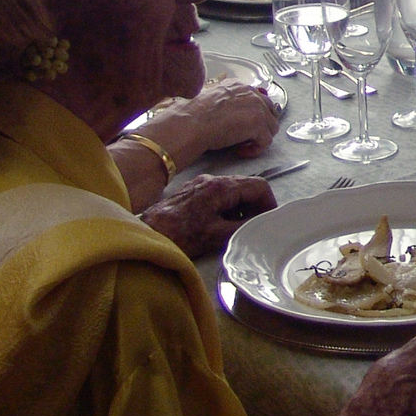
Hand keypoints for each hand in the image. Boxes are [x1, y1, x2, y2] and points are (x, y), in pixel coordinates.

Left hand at [140, 174, 273, 257]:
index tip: (269, 221)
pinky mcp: (192, 191)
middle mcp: (213, 179)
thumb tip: (263, 225)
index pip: (259, 186)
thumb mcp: (218, 236)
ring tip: (238, 229)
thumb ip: (245, 227)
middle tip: (255, 226)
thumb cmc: (181, 235)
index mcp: (222, 187)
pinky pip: (218, 194)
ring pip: (233, 190)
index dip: (269, 203)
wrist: (147, 233)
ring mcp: (201, 183)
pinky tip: (221, 225)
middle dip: (256, 206)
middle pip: (247, 186)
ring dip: (241, 208)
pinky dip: (227, 207)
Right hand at [149, 78, 278, 160]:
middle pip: (270, 111)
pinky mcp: (258, 125)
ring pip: (272, 127)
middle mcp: (252, 93)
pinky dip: (256, 149)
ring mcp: (258, 108)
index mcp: (240, 86)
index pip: (259, 99)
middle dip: (261, 125)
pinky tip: (241, 151)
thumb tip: (233, 113)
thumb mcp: (212, 98)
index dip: (254, 114)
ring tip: (242, 145)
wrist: (191, 123)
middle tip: (247, 136)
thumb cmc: (195, 114)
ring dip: (259, 138)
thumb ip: (227, 100)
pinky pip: (266, 141)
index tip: (244, 125)